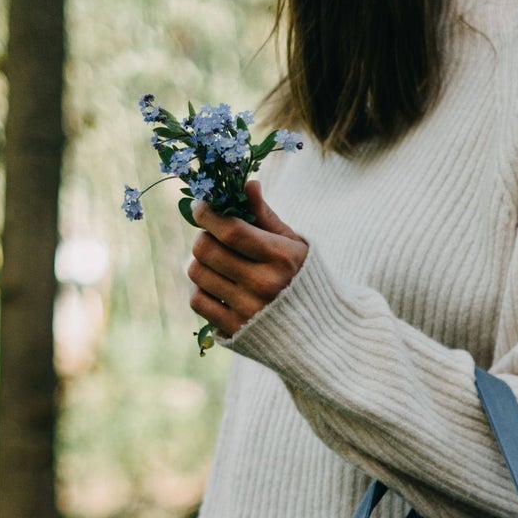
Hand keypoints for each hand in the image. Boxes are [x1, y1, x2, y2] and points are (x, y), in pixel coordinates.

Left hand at [187, 177, 307, 340]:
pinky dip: (200, 289)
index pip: (230, 230)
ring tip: (215, 263)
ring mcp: (247, 310)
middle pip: (206, 249)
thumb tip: (248, 184)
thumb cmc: (304, 279)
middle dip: (203, 236)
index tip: (201, 207)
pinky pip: (197, 301)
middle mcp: (263, 285)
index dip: (207, 214)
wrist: (319, 333)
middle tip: (212, 237)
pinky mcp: (235, 330)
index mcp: (280, 258)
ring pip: (197, 273)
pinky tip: (214, 286)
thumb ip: (266, 216)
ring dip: (200, 262)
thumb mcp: (294, 245)